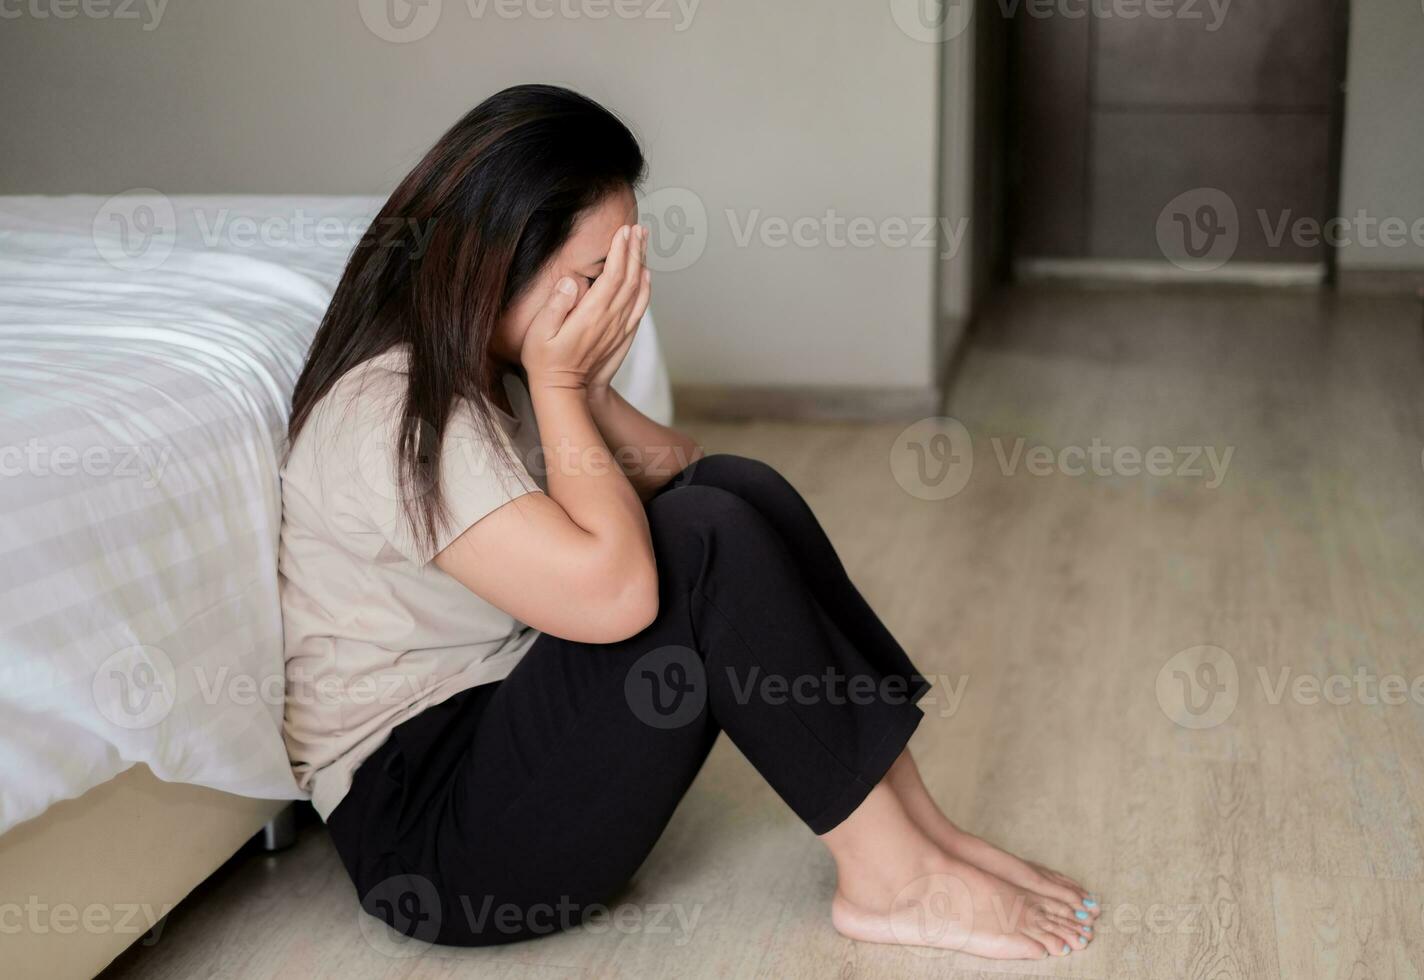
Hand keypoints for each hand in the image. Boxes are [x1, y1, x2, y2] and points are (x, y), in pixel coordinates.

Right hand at [520, 224, 650, 393]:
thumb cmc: (545, 361)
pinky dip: (646, 288)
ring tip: (643, 242)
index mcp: (592, 314)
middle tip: (638, 228)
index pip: (613, 275)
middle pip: (630, 278)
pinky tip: (646, 275)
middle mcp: (611, 319)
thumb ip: (556, 305)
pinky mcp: (622, 336)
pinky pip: (639, 307)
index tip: (623, 230)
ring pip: (638, 290)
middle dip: (634, 250)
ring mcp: (619, 328)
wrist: (564, 392)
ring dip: (642, 264)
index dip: (620, 251)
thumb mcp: (540, 333)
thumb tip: (572, 281)